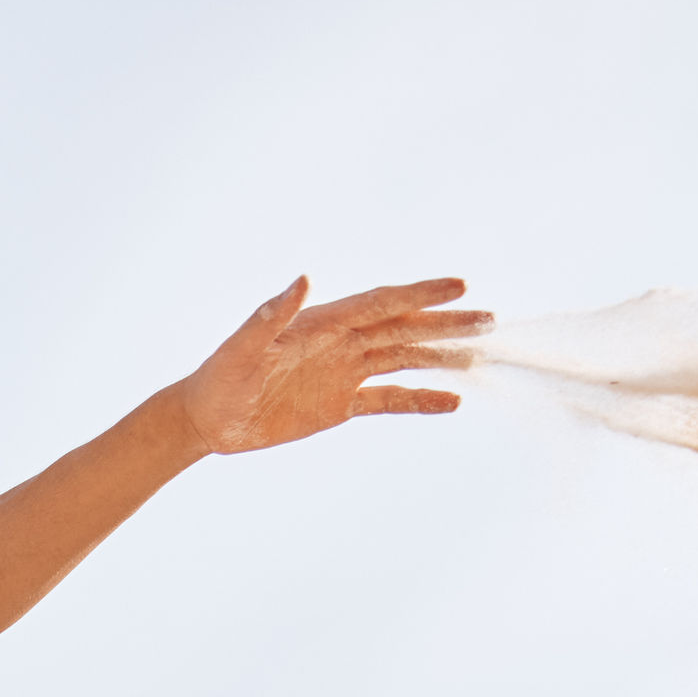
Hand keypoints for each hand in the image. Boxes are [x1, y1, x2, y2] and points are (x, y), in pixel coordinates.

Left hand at [171, 275, 485, 454]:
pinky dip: (419, 398)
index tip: (458, 286)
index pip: (381, 303)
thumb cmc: (219, 377)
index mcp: (323, 322)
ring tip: (479, 355)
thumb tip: (304, 278)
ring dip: (440, 356)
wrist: (207, 418)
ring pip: (403, 358)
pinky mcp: (340, 403)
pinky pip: (388, 398)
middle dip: (445, 323)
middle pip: (403, 328)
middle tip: (490, 319)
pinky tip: (450, 400)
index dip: (419, 294)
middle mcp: (340, 342)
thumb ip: (273, 314)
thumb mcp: (243, 347)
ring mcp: (344, 371)